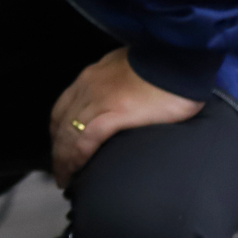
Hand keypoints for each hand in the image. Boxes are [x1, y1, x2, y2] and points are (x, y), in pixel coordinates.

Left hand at [48, 48, 203, 186]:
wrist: (180, 57)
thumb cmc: (163, 65)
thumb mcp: (130, 69)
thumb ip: (119, 84)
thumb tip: (121, 99)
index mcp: (92, 77)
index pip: (63, 107)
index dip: (58, 130)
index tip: (60, 149)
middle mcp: (89, 87)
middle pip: (61, 123)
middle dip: (57, 149)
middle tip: (60, 172)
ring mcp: (100, 99)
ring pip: (69, 133)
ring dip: (63, 158)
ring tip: (66, 179)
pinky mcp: (116, 112)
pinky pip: (87, 138)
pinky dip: (77, 157)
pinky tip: (77, 171)